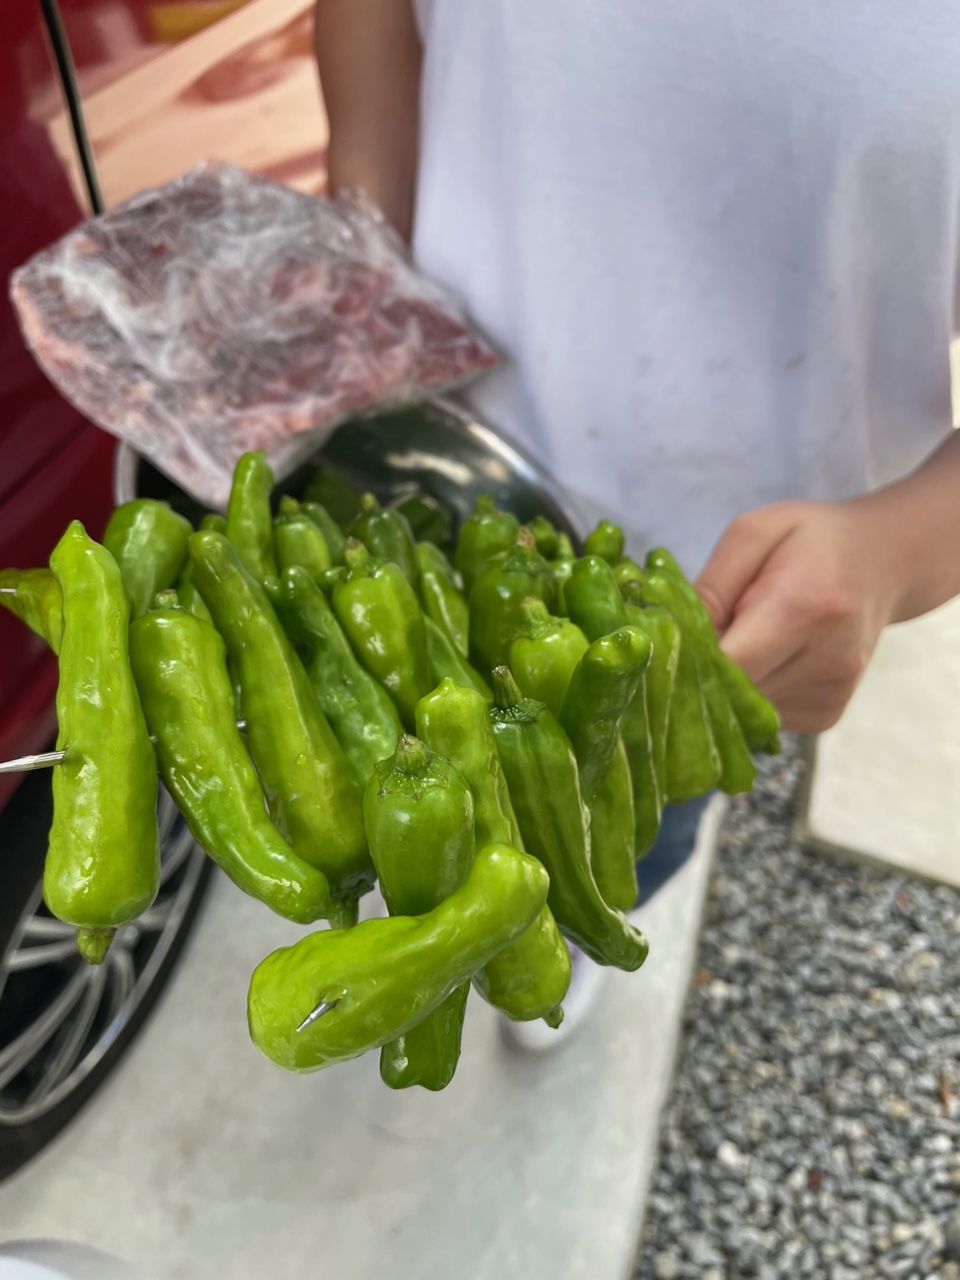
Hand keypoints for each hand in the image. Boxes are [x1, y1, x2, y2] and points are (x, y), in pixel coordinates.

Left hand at [694, 499, 903, 732]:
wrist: (882, 561)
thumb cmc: (809, 540)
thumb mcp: (753, 533)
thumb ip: (711, 586)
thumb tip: (672, 639)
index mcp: (804, 607)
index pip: (728, 664)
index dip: (684, 662)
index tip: (658, 647)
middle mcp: (826, 660)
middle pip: (733, 695)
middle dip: (699, 674)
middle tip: (688, 642)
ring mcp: (831, 694)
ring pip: (744, 713)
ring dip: (725, 686)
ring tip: (741, 640)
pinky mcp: (828, 715)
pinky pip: (764, 718)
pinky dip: (750, 694)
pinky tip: (764, 659)